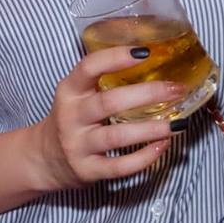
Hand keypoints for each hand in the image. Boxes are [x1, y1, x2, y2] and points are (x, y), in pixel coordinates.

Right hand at [29, 46, 179, 190]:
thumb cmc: (72, 119)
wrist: (44, 159)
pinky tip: (162, 146)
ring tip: (179, 124)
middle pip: (109, 102)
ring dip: (151, 129)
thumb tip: (152, 57)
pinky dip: (144, 157)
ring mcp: (78, 145)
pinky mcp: (87, 170)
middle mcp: (71, 116)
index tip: (146, 52)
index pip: (89, 67)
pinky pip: (118, 166)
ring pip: (117, 137)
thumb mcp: (78, 94)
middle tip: (177, 89)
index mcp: (69, 91)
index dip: (116, 58)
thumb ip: (104, 78)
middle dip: (148, 94)